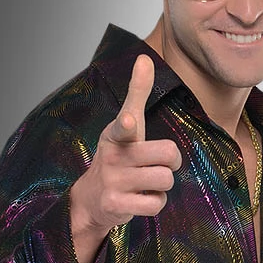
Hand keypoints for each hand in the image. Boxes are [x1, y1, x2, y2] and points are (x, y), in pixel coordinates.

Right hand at [70, 54, 181, 240]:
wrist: (91, 198)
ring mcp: (113, 181)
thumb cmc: (118, 155)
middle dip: (171, 162)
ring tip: (144, 182)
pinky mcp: (116, 204)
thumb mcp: (125, 123)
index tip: (128, 120)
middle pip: (169, 155)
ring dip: (162, 184)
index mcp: (116, 134)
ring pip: (165, 180)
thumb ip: (137, 92)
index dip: (127, 123)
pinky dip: (155, 203)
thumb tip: (144, 58)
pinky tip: (141, 198)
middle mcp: (113, 156)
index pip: (123, 125)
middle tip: (156, 164)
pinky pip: (156, 204)